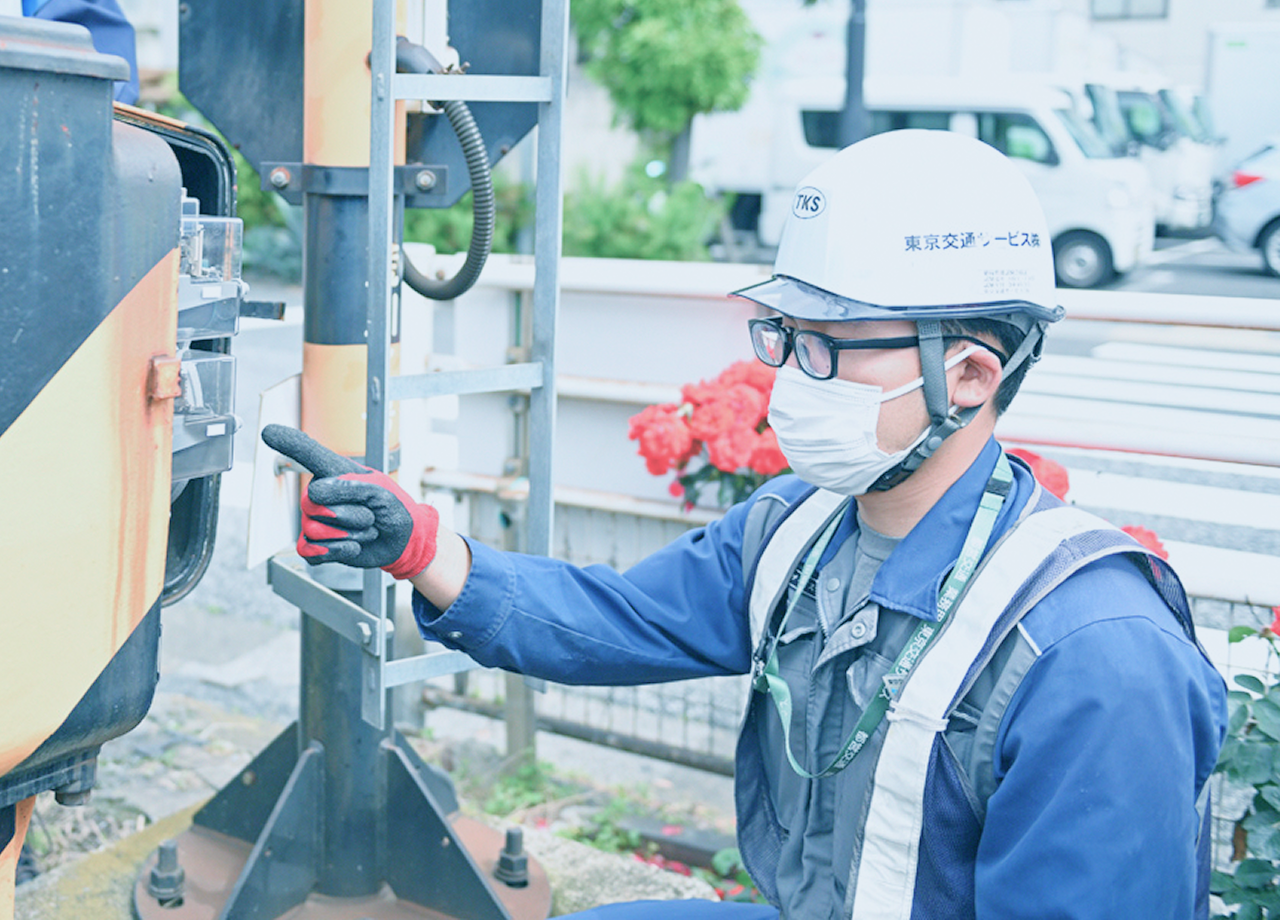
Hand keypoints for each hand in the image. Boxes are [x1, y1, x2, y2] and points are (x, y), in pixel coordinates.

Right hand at [261, 424, 438, 579]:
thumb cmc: (392, 508)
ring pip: (315, 530)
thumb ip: (350, 487)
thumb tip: (316, 493)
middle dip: (351, 514)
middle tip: (370, 515)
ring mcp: (314, 520)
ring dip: (351, 534)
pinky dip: (337, 552)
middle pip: (314, 504)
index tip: (268, 431)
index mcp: (334, 473)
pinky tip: (352, 546)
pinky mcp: (316, 546)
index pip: (307, 454)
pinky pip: (310, 551)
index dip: (287, 442)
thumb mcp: (379, 491)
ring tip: (365, 529)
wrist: (403, 539)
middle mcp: (319, 494)